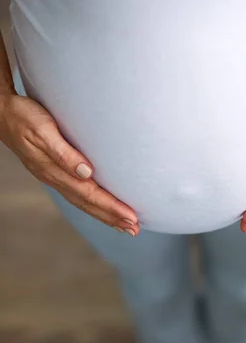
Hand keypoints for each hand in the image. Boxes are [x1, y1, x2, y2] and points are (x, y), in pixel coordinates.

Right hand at [0, 93, 139, 234]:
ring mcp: (54, 177)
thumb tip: (87, 172)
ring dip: (105, 215)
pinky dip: (94, 204)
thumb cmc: (23, 117)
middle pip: (88, 203)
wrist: (2, 113)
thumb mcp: (43, 131)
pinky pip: (78, 194)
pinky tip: (103, 207)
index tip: (131, 217)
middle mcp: (55, 178)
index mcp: (54, 171)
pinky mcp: (55, 172)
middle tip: (135, 229)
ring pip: (84, 202)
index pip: (89, 194)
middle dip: (113, 217)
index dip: (111, 207)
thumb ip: (64, 153)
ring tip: (125, 225)